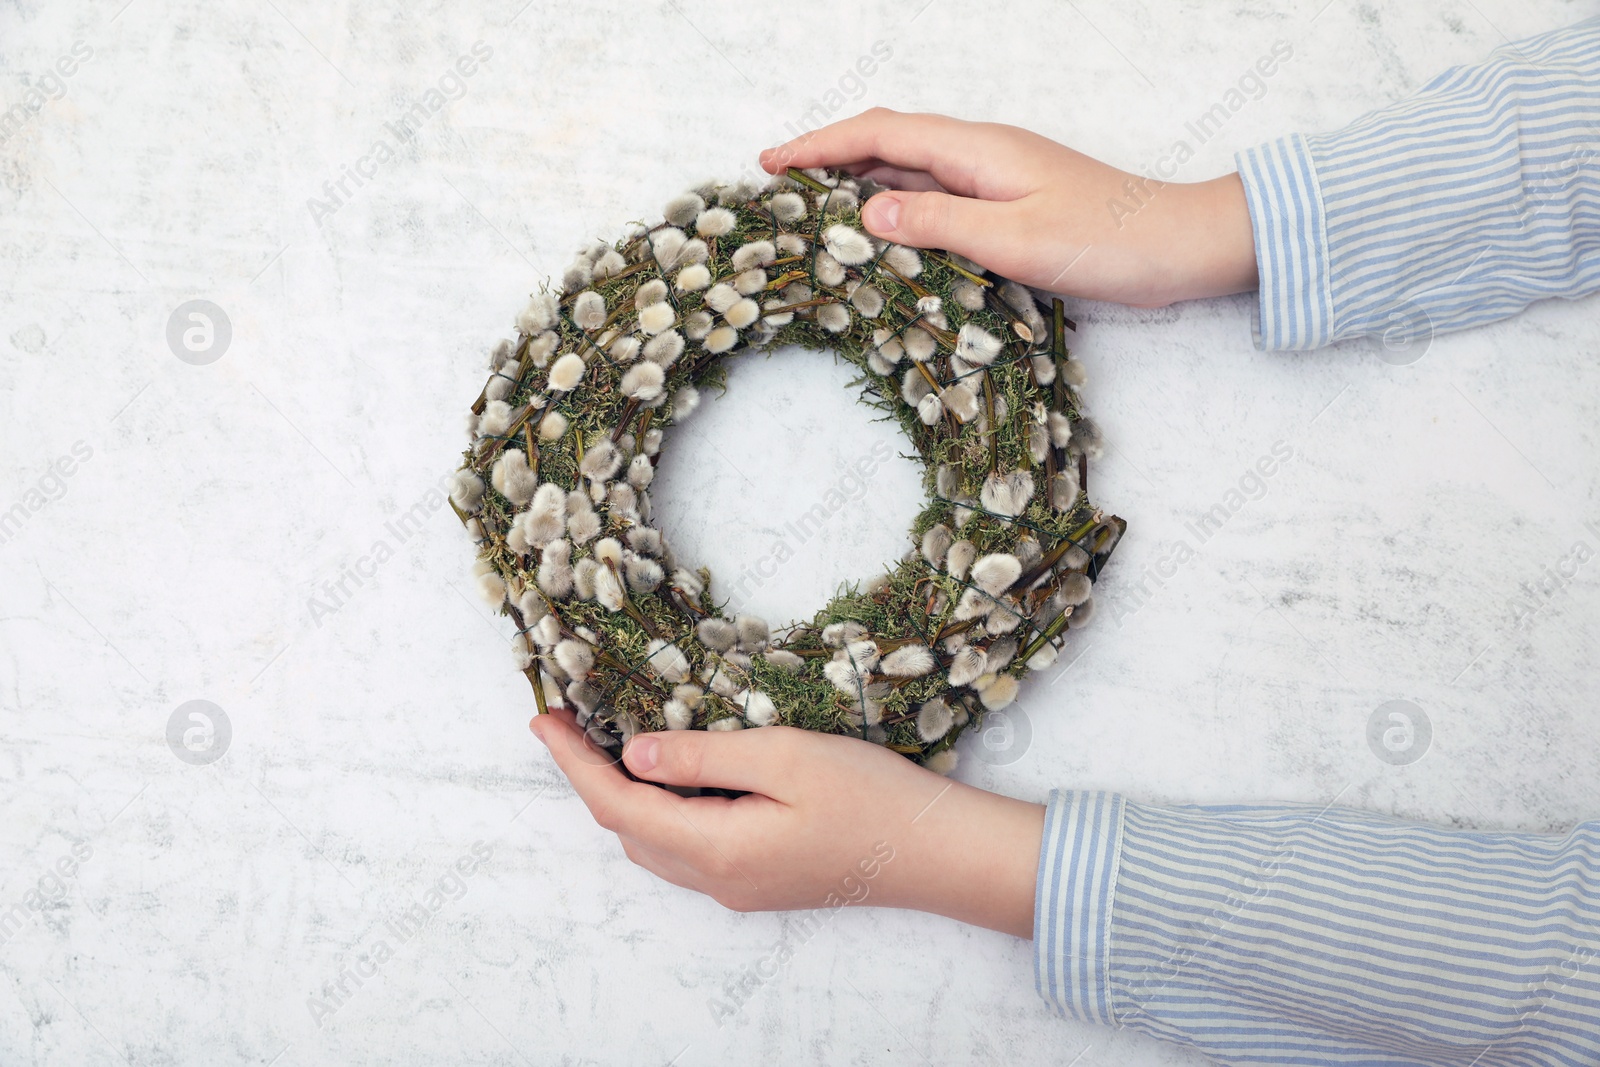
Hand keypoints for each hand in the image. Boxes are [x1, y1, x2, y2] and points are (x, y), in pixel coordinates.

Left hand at [529, 710, 1045, 938]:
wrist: (934, 852)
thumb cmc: (870, 796)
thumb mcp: (783, 757)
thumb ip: (704, 755)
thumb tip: (636, 753)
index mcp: (715, 849)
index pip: (618, 805)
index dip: (573, 763)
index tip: (542, 718)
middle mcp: (717, 880)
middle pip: (628, 831)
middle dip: (592, 777)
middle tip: (572, 721)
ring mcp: (739, 888)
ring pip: (657, 843)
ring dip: (628, 796)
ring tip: (613, 741)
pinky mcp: (760, 881)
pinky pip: (689, 847)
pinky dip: (665, 810)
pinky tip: (676, 774)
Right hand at [759, 108, 1257, 308]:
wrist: (1179, 246)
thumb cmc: (1106, 242)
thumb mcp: (1012, 239)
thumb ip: (936, 224)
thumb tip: (866, 212)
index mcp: (976, 150)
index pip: (879, 135)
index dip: (820, 145)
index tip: (770, 162)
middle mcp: (981, 153)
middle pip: (888, 144)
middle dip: (829, 160)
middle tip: (779, 187)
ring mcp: (997, 176)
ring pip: (911, 170)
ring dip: (860, 185)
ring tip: (814, 212)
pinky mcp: (1011, 202)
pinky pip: (938, 196)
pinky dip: (898, 208)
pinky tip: (884, 234)